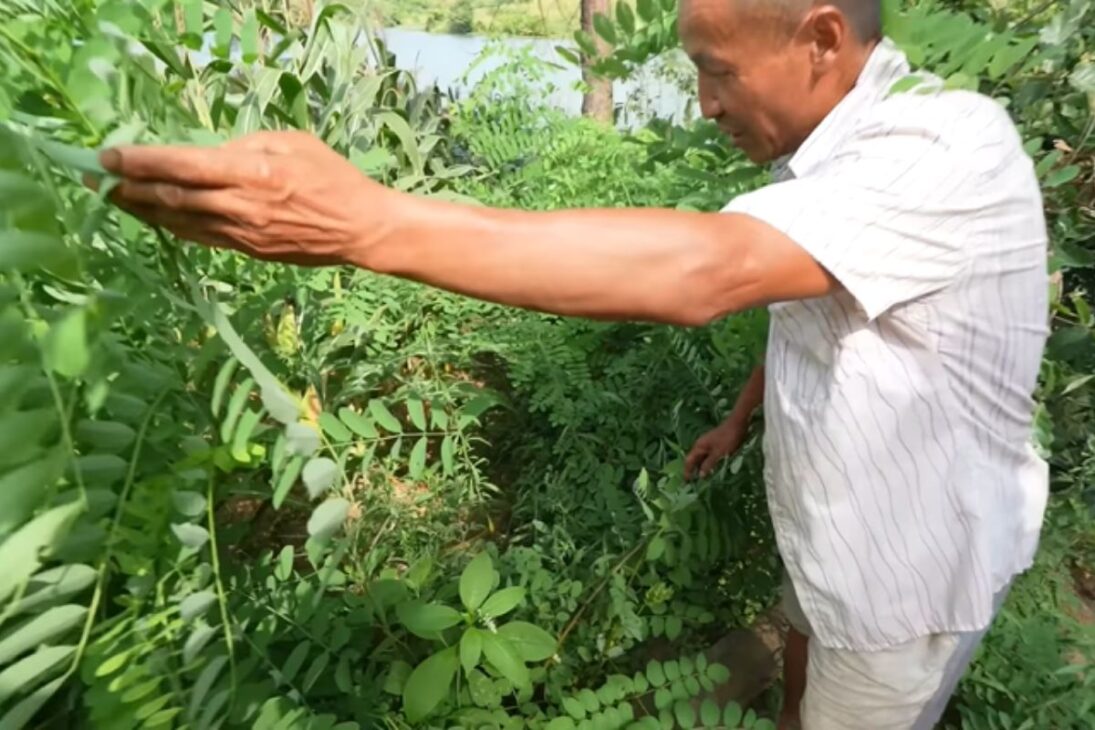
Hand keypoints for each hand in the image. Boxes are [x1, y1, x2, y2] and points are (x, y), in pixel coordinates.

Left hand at [95, 130, 401, 265]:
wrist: (361, 230)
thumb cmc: (334, 178)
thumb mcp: (294, 142)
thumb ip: (248, 146)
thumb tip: (215, 155)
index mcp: (252, 173)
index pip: (183, 166)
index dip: (141, 162)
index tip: (109, 156)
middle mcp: (240, 206)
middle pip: (171, 197)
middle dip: (129, 188)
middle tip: (96, 180)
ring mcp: (243, 234)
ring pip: (180, 222)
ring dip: (144, 211)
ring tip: (115, 200)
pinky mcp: (248, 252)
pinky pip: (201, 237)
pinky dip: (173, 227)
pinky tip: (156, 219)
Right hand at [684, 420, 747, 479]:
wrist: (738, 424)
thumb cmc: (727, 438)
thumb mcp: (718, 453)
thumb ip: (708, 464)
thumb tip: (700, 475)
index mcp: (699, 446)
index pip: (689, 461)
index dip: (687, 471)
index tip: (686, 482)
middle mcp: (701, 445)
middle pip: (694, 459)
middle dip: (692, 470)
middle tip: (693, 483)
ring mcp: (708, 444)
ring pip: (701, 458)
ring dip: (700, 468)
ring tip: (702, 479)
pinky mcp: (715, 444)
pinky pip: (708, 456)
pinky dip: (707, 463)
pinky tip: (711, 469)